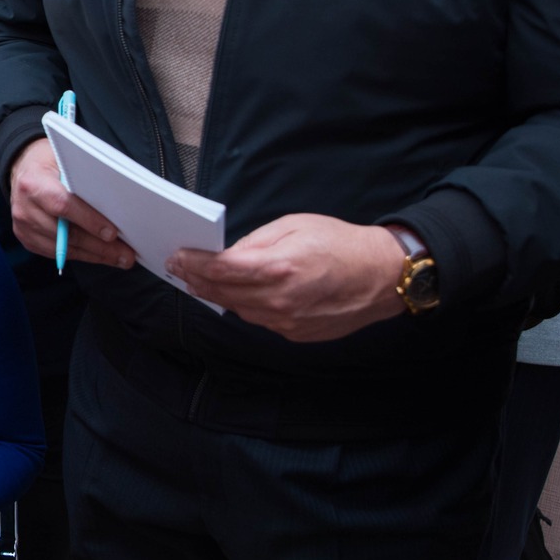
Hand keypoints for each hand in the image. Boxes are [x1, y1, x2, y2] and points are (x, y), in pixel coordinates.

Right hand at [7, 140, 134, 267]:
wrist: (23, 170)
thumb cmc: (50, 163)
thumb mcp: (65, 159)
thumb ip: (84, 178)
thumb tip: (117, 202)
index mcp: (33, 182)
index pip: (63, 205)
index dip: (89, 221)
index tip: (113, 233)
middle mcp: (24, 207)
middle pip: (66, 234)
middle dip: (100, 246)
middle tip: (126, 254)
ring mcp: (24, 226)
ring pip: (64, 248)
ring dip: (94, 255)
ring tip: (118, 258)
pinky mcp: (27, 239)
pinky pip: (57, 253)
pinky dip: (81, 255)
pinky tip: (99, 255)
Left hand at [167, 214, 404, 341]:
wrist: (382, 277)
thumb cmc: (342, 244)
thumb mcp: (295, 225)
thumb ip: (255, 241)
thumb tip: (227, 253)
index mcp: (279, 267)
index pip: (221, 269)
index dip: (193, 263)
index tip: (177, 257)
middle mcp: (280, 300)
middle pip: (223, 293)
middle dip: (196, 280)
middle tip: (179, 269)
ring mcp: (287, 321)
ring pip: (238, 310)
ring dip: (216, 296)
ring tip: (199, 282)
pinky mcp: (295, 334)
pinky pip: (259, 320)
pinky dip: (244, 306)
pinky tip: (235, 295)